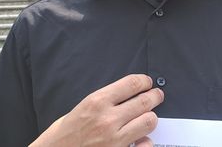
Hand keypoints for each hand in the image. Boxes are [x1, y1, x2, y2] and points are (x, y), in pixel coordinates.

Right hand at [30, 74, 163, 146]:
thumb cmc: (64, 135)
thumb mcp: (81, 108)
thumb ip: (104, 101)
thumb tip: (124, 96)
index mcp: (97, 102)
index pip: (131, 83)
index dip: (144, 81)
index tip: (148, 82)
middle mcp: (108, 118)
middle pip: (145, 100)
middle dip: (155, 96)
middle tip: (157, 95)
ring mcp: (115, 138)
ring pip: (149, 121)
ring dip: (150, 118)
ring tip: (148, 117)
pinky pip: (145, 145)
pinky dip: (146, 142)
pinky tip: (142, 140)